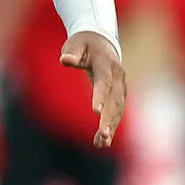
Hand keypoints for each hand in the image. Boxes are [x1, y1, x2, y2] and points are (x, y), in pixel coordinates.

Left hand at [61, 31, 126, 146]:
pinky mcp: (118, 96)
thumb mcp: (75, 44)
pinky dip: (110, 127)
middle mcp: (117, 77)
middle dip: (109, 118)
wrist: (102, 42)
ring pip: (118, 109)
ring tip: (101, 143)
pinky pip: (116, 113)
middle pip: (115, 100)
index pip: (104, 82)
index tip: (95, 111)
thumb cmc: (83, 44)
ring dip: (111, 126)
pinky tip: (102, 143)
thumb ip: (72, 53)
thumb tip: (64, 60)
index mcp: (106, 64)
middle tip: (103, 135)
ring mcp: (120, 87)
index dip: (101, 96)